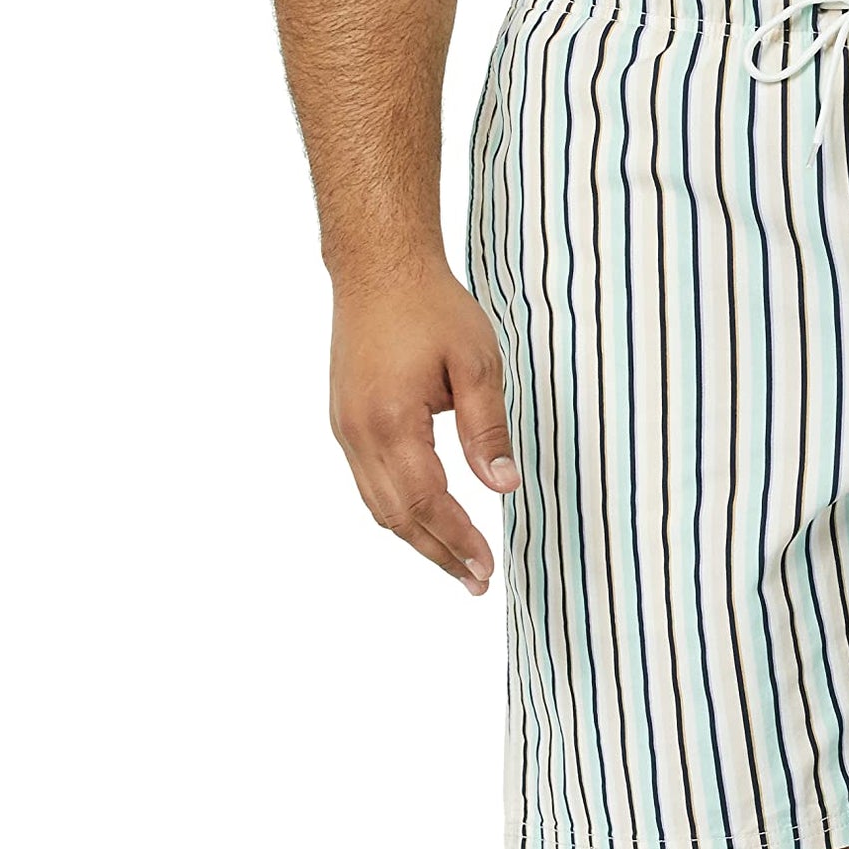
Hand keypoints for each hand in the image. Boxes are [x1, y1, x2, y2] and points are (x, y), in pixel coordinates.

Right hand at [329, 264, 516, 592]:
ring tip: (455, 563)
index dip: (458, 540)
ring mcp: (346, 428)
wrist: (377, 267)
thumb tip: (502, 486)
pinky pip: (370, 483)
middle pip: (398, 516)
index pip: (428, 502)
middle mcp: (359, 433)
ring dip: (417, 538)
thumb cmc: (430, 307)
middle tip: (476, 581)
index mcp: (391, 422)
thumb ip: (487, 430)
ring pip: (379, 505)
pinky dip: (399, 511)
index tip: (486, 568)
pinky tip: (425, 522)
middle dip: (439, 553)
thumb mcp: (476, 364)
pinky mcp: (345, 420)